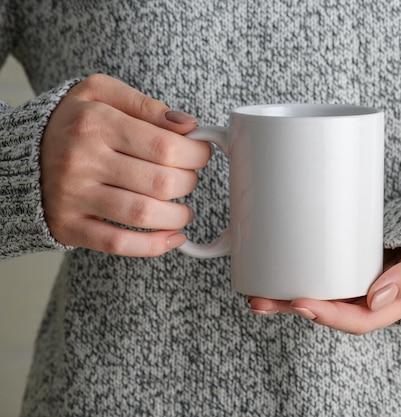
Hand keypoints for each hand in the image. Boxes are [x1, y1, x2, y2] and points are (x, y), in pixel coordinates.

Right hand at [40, 74, 211, 255]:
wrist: (17, 154)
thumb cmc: (73, 123)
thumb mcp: (101, 94)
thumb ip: (146, 105)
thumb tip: (188, 125)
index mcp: (95, 123)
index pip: (165, 146)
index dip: (196, 154)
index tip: (200, 154)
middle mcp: (82, 160)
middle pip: (160, 182)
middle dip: (189, 183)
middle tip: (187, 178)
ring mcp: (73, 196)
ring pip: (143, 214)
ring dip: (177, 217)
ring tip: (182, 210)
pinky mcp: (68, 226)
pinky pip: (118, 244)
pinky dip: (153, 246)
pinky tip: (172, 237)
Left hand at [248, 247, 400, 334]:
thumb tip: (375, 297)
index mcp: (392, 305)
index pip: (356, 318)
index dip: (326, 315)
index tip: (299, 303)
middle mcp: (372, 299)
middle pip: (329, 311)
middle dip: (293, 308)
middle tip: (260, 301)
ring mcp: (361, 283)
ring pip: (323, 295)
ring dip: (289, 296)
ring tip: (257, 293)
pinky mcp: (353, 266)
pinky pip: (326, 278)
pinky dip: (303, 277)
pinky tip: (279, 274)